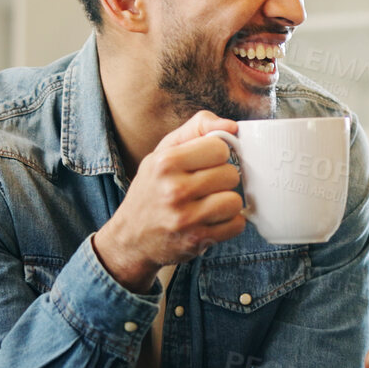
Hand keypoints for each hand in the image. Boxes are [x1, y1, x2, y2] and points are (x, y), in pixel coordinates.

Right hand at [94, 111, 245, 291]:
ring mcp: (186, 218)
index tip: (205, 163)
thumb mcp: (163, 152)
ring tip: (208, 204)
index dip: (216, 155)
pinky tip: (210, 220)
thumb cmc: (152, 190)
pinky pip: (237, 225)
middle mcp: (174, 190)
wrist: (131, 237)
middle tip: (205, 186)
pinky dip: (229, 223)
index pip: (219, 148)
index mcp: (165, 162)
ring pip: (235, 201)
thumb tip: (232, 127)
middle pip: (231, 174)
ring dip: (226, 203)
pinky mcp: (197, 240)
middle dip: (222, 179)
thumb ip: (196, 129)